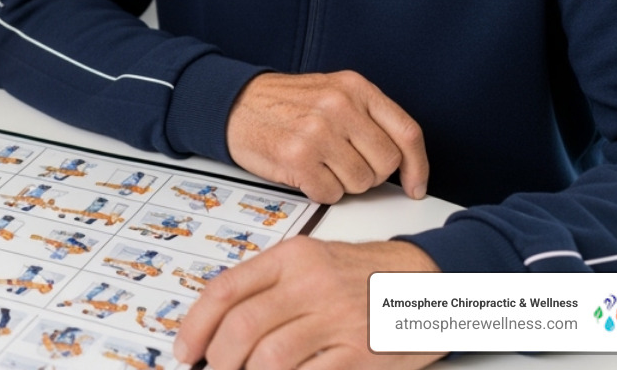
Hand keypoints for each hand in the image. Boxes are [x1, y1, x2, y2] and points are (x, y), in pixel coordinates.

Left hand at [174, 237, 443, 369]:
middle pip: (242, 328)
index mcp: (291, 258)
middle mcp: (310, 284)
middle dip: (219, 360)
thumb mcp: (311, 261)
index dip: (196, 326)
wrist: (431, 280)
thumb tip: (219, 326)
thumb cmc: (365, 273)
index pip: (225, 291)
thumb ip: (268, 286)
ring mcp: (338, 318)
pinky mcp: (361, 352)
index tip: (185, 350)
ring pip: (270, 356)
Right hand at [226, 71, 428, 202]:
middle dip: (369, 174)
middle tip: (344, 164)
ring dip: (342, 183)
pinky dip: (319, 190)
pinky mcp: (297, 157)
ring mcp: (318, 131)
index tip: (415, 185)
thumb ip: (368, 118)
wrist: (234, 103)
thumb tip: (403, 161)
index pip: (406, 132)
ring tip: (319, 162)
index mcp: (355, 87)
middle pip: (385, 164)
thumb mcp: (332, 92)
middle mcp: (339, 106)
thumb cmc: (284, 103)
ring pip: (360, 183)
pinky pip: (331, 194)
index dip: (417, 166)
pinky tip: (304, 171)